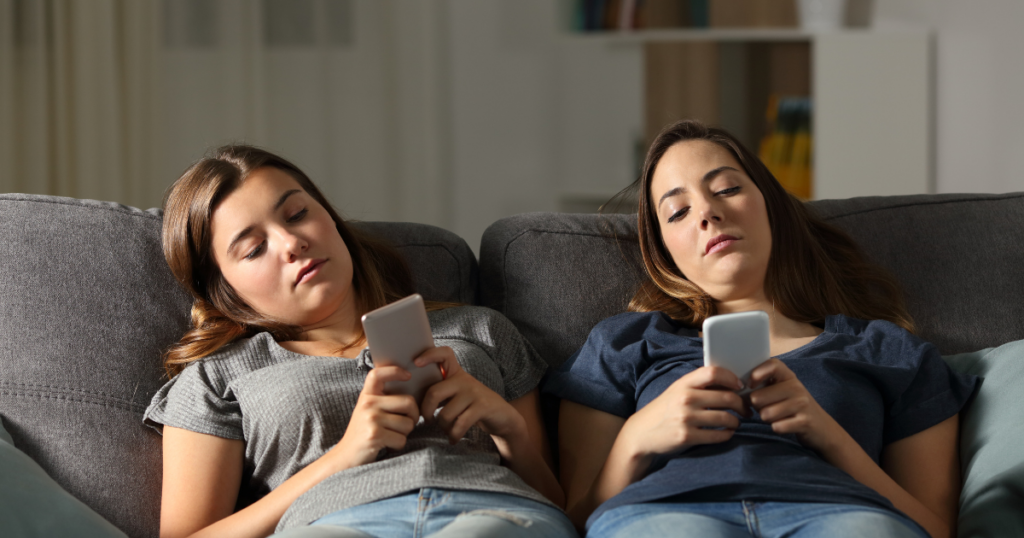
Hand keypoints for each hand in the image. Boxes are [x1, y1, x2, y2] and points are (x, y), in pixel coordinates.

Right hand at [329, 365, 419, 468]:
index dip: (395, 371)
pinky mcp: (375, 435)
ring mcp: (371, 419)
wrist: (345, 458)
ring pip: (408, 423)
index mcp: (366, 396)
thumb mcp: (368, 411)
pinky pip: (402, 439)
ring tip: (390, 436)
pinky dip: (398, 445)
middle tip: (406, 424)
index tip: (408, 376)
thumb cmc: (363, 433)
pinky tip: (386, 445)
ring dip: (405, 434)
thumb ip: (383, 400)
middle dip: (413, 417)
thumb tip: (409, 387)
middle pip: (408, 402)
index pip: (378, 374)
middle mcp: (368, 404)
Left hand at [415, 347, 526, 445]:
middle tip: (428, 420)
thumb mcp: (458, 393)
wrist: (503, 417)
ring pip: (445, 413)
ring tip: (447, 431)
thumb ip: (440, 391)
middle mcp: (465, 380)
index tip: (416, 363)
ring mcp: (474, 393)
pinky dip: (454, 435)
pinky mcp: (483, 407)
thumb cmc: (473, 406)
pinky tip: (453, 439)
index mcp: (456, 374)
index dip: (429, 354)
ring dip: (443, 428)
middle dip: (426, 411)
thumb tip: (413, 399)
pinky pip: (460, 424)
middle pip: (434, 392)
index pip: (444, 354)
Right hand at [622, 366, 749, 458]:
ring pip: (726, 418)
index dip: (731, 378)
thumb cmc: (665, 410)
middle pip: (727, 397)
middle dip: (742, 405)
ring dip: (736, 421)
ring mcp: (686, 418)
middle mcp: (685, 399)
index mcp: (684, 383)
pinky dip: (727, 434)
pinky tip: (726, 432)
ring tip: (735, 422)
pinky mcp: (687, 437)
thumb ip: (698, 385)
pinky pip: (718, 436)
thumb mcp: (677, 391)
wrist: (642, 433)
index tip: (740, 386)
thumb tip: (731, 384)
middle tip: (747, 410)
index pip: (713, 373)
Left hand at [748, 358, 843, 452]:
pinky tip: (785, 425)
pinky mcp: (805, 421)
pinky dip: (777, 428)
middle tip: (766, 408)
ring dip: (767, 419)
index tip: (750, 384)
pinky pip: (777, 426)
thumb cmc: (792, 407)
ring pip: (765, 414)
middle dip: (757, 407)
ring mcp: (802, 404)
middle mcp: (797, 387)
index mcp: (788, 376)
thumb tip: (737, 388)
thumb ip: (763, 385)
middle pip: (758, 397)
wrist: (822, 427)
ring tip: (778, 416)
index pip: (772, 365)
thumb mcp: (781, 390)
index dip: (757, 373)